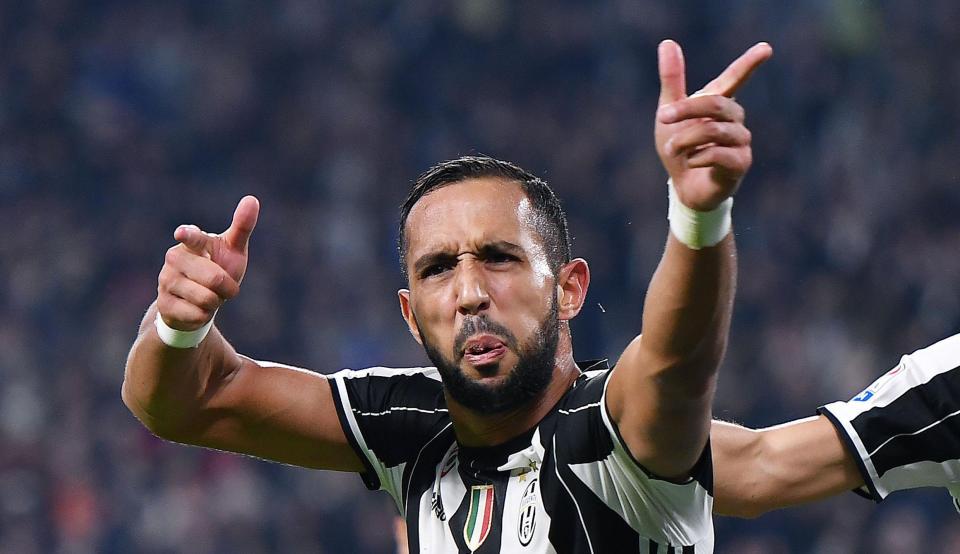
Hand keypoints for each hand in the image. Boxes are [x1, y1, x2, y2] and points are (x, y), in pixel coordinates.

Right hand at [157, 196, 259, 330]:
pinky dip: (205, 315)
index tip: (182, 233)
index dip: (188, 235)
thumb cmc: (217, 268)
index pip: (192, 237)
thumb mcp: (233, 249)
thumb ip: (242, 226)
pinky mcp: (163, 304)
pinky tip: (197, 309)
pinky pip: (196, 315)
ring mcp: (166, 281)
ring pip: (206, 298)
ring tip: (209, 297)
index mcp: (192, 242)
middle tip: (224, 287)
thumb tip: (252, 199)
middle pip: (215, 278)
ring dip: (216, 302)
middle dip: (228, 288)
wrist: (196, 301)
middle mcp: (174, 258)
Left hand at [655, 40, 771, 210]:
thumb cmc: (680, 148)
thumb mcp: (669, 113)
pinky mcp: (740, 164)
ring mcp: (741, 142)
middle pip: (716, 104)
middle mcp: (735, 120)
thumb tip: (667, 43)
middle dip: (686, 109)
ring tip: (672, 148)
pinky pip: (719, 154)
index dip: (749, 63)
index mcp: (719, 104)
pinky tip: (690, 163)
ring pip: (715, 131)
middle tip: (662, 116)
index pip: (736, 78)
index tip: (766, 48)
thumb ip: (672, 81)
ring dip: (686, 139)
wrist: (683, 188)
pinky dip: (697, 157)